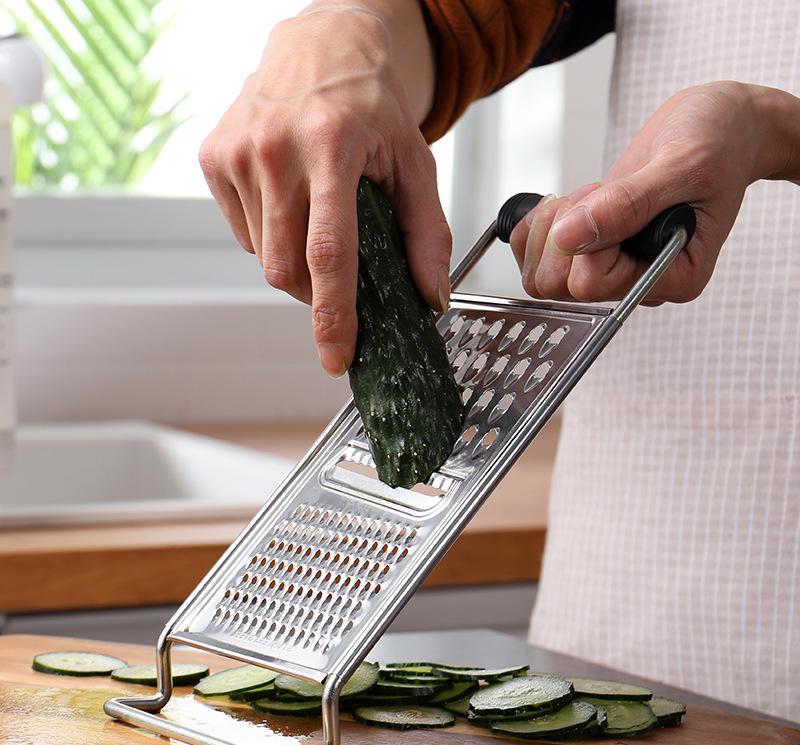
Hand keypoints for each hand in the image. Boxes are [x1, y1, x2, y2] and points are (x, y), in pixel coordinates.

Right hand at [199, 2, 449, 375]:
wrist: (320, 46)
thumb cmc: (372, 106)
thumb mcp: (414, 162)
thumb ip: (428, 232)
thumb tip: (431, 297)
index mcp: (331, 145)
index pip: (329, 252)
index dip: (333, 314)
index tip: (336, 356)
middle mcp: (274, 148)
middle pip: (287, 267)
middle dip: (315, 293)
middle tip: (341, 276)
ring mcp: (236, 152)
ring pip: (264, 257)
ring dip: (295, 263)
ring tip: (317, 220)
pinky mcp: (213, 158)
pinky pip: (244, 235)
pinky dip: (271, 239)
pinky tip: (290, 204)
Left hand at [509, 81, 787, 304]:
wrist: (721, 128)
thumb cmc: (720, 143)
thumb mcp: (682, 165)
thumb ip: (627, 204)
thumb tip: (568, 236)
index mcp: (673, 278)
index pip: (593, 284)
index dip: (589, 241)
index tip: (614, 200)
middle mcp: (639, 282)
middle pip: (559, 286)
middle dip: (564, 234)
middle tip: (602, 193)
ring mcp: (612, 269)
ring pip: (543, 274)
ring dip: (552, 227)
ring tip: (595, 194)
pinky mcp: (591, 253)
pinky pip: (535, 256)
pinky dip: (539, 224)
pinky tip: (570, 201)